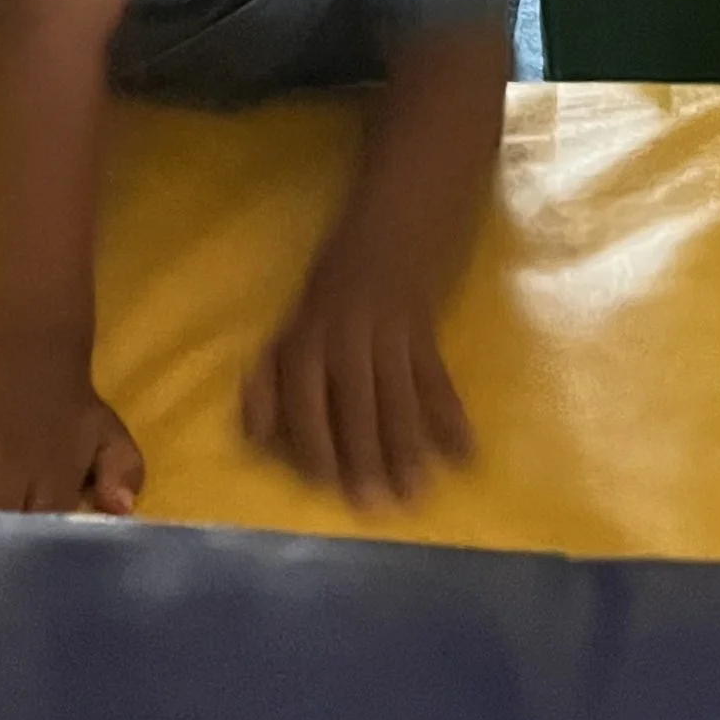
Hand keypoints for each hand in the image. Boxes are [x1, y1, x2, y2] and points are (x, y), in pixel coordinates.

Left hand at [243, 249, 473, 506]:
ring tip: (416, 492)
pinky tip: (465, 452)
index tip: (323, 485)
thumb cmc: (339, 281)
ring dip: (407, 446)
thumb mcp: (296, 319)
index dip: (312, 438)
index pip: (303, 393)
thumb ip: (271, 378)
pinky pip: (437, 377)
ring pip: (397, 396)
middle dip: (363, 455)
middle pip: (353, 402)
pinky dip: (450, 415)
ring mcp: (390, 328)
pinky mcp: (427, 326)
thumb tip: (255, 437)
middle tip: (375, 507)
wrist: (399, 212)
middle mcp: (345, 332)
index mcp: (308, 333)